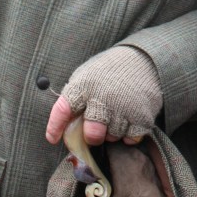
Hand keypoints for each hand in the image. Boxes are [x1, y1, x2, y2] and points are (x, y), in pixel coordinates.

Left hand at [45, 46, 162, 146]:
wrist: (143, 57)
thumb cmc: (109, 70)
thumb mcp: (87, 75)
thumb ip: (76, 97)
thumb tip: (64, 124)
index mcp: (84, 85)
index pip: (63, 110)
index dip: (55, 127)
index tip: (52, 138)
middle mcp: (103, 97)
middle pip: (93, 134)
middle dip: (93, 136)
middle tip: (97, 130)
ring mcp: (124, 106)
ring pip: (113, 137)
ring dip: (113, 131)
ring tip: (117, 115)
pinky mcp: (142, 114)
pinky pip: (132, 138)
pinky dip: (130, 134)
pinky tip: (129, 120)